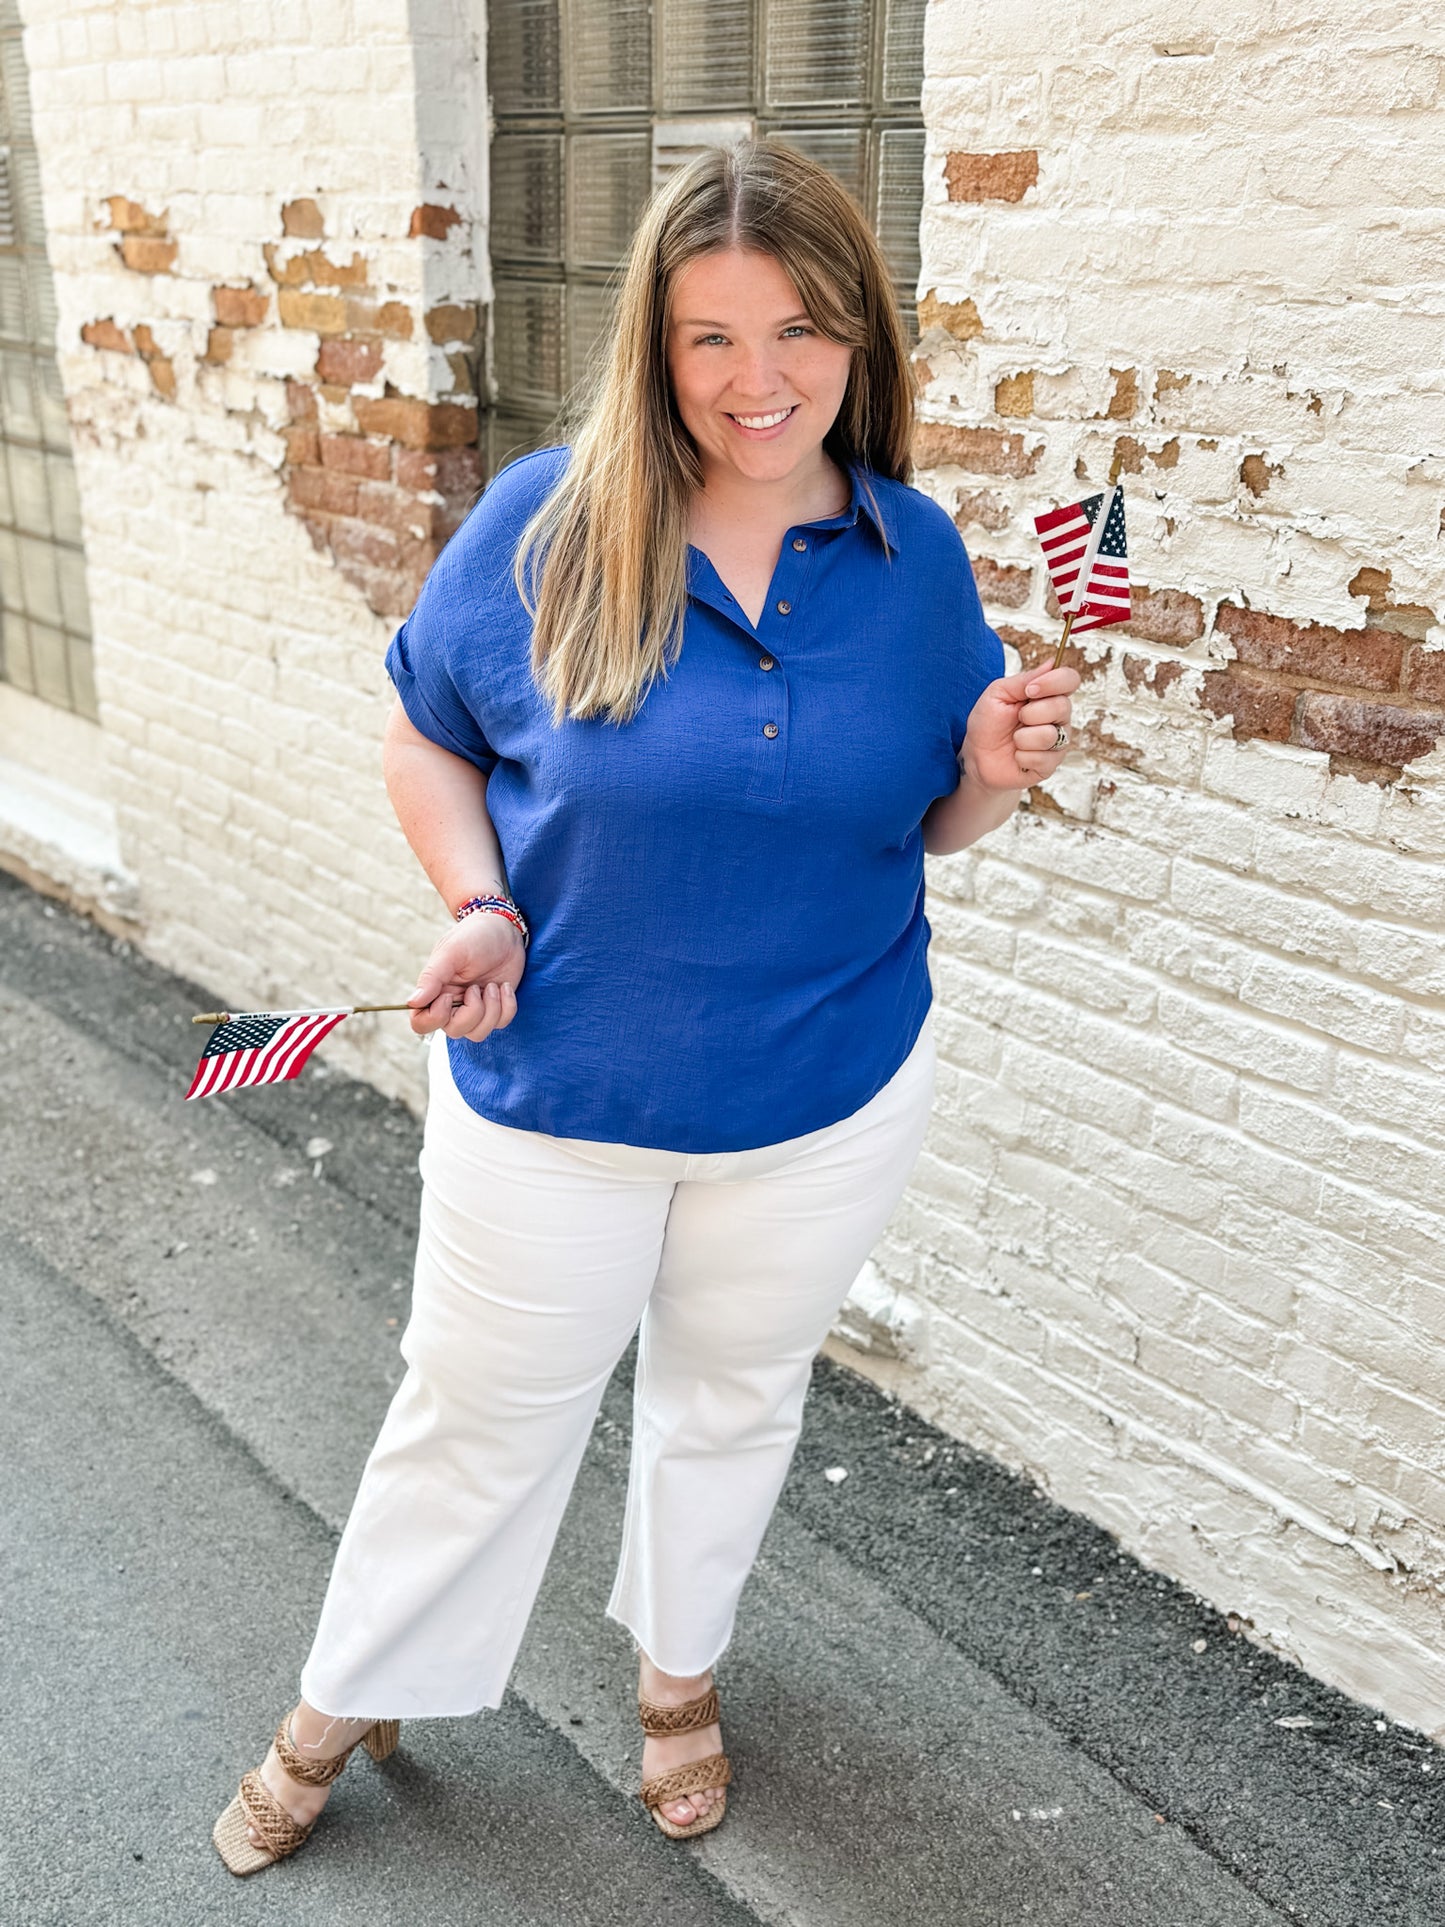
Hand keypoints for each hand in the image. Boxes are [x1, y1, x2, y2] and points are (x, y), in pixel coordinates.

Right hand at [408, 910, 526, 1040]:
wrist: (504, 929)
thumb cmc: (474, 936)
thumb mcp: (451, 952)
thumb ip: (431, 977)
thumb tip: (412, 1002)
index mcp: (435, 991)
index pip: (421, 1023)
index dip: (435, 1018)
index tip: (449, 997)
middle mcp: (452, 1004)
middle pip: (453, 1031)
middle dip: (471, 1012)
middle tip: (476, 987)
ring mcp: (475, 1007)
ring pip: (478, 1033)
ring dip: (491, 1010)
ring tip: (493, 986)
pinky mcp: (496, 1008)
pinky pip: (500, 1024)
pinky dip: (507, 1006)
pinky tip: (505, 987)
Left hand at [960, 663, 1081, 790]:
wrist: (976, 757)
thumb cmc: (987, 724)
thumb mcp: (998, 694)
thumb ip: (1024, 679)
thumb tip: (1053, 663)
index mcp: (1048, 695)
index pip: (1070, 680)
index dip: (1054, 682)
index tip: (1029, 691)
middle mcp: (1058, 717)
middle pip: (1062, 707)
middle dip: (1030, 713)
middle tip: (1016, 719)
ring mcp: (1057, 741)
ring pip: (1049, 735)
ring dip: (1022, 737)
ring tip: (1014, 740)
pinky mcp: (1051, 764)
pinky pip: (1042, 758)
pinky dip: (1022, 756)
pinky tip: (1017, 756)